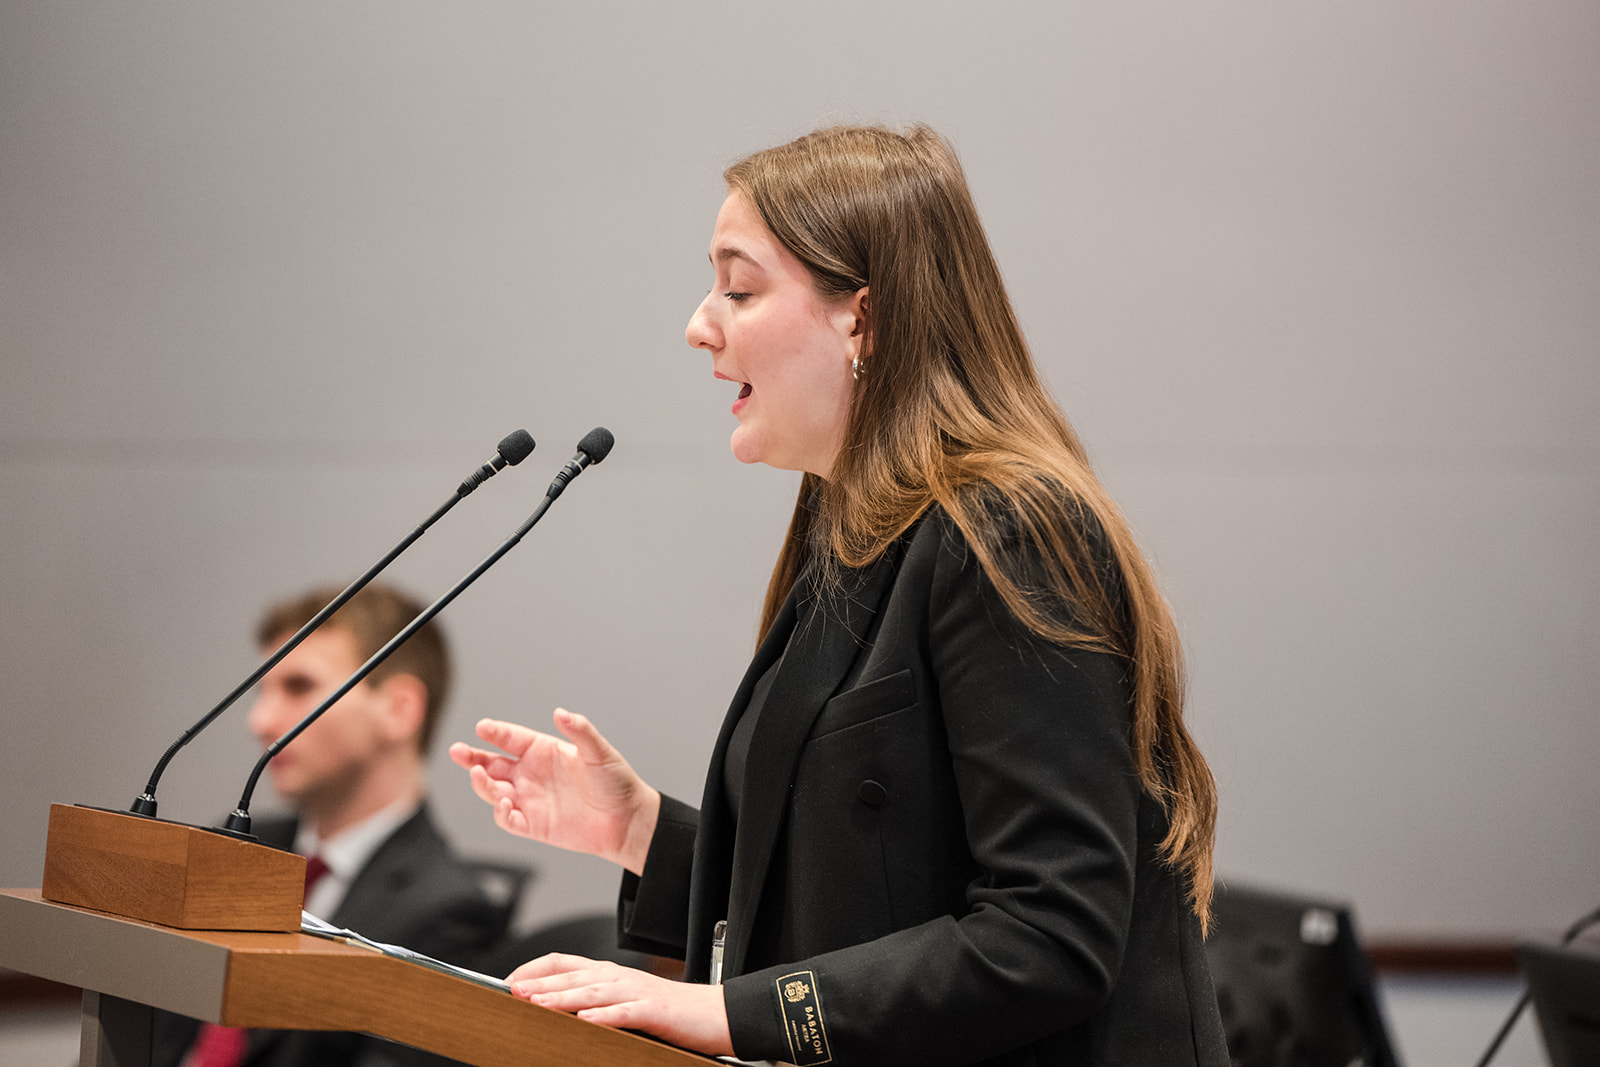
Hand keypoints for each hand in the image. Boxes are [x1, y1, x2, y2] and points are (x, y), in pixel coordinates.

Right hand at [448, 710, 660, 873]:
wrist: (626, 820)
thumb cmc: (616, 783)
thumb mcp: (599, 752)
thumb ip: (580, 731)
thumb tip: (561, 712)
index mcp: (544, 752)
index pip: (511, 739)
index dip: (495, 733)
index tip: (482, 727)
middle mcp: (532, 774)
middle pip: (492, 764)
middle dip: (472, 757)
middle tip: (458, 751)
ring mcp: (530, 799)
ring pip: (494, 790)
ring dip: (482, 783)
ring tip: (478, 775)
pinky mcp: (533, 825)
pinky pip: (507, 819)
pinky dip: (500, 813)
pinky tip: (504, 804)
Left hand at [508, 954, 732, 1056]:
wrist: (713, 1013)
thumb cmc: (668, 1012)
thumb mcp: (625, 1000)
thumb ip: (595, 1001)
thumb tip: (557, 1011)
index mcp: (609, 973)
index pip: (564, 962)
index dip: (535, 969)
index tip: (510, 981)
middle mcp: (619, 977)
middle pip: (573, 977)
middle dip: (540, 984)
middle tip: (513, 992)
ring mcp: (636, 992)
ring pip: (593, 991)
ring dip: (563, 997)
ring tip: (538, 1004)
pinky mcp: (653, 1010)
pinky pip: (626, 1012)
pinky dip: (606, 1016)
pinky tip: (588, 1021)